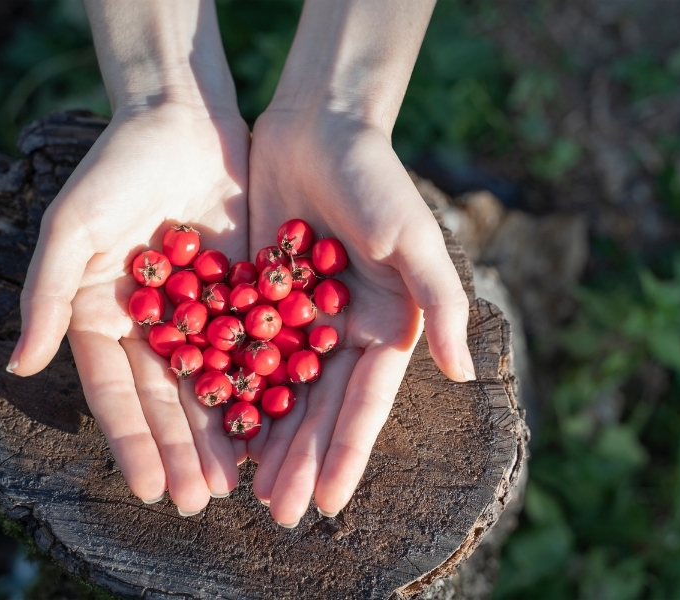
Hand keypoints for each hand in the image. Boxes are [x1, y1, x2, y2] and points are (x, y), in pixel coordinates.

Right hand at [9, 103, 250, 513]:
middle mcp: (152, 327)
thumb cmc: (116, 169)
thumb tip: (20, 366)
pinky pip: (255, 347)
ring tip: (237, 479)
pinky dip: (263, 384)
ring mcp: (201, 314)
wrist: (183, 122)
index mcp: (104, 318)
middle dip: (183, 450)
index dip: (132, 441)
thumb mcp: (72, 227)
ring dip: (223, 432)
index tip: (148, 489)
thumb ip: (47, 295)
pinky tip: (275, 422)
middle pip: (168, 400)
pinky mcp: (245, 295)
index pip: (117, 393)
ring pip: (213, 383)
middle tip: (201, 500)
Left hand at [246, 108, 474, 525]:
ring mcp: (301, 319)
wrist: (321, 127)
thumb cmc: (377, 180)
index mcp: (386, 327)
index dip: (348, 452)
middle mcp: (346, 332)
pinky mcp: (260, 297)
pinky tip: (213, 424)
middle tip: (278, 512)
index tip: (330, 501)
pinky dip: (232, 388)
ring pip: (281, 390)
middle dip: (302, 460)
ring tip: (246, 489)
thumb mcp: (415, 238)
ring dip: (266, 439)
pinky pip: (244, 351)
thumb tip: (466, 373)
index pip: (365, 402)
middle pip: (320, 407)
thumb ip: (443, 303)